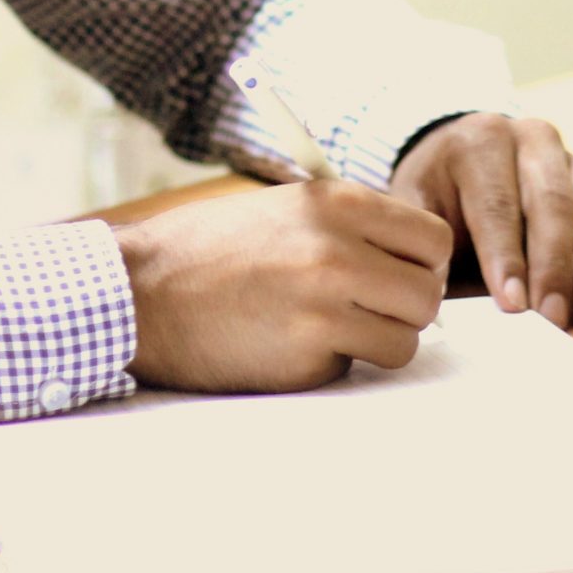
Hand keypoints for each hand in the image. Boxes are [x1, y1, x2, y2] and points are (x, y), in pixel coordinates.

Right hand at [113, 180, 451, 391]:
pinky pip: (352, 368)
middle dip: (407, 309)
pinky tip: (288, 344)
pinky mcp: (304, 359)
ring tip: (331, 328)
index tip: (399, 274)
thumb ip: (350, 226)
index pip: (432, 238)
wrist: (139, 293)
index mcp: (336, 204)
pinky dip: (330, 363)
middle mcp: (337, 252)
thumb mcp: (286, 208)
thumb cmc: (209, 249)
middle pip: (427, 295)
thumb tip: (416, 260)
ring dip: (377, 342)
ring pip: (404, 342)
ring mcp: (322, 309)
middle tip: (372, 310)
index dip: (422, 263)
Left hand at [388, 114, 572, 330]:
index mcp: (482, 141)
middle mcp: (534, 142)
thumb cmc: (438, 190)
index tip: (514, 304)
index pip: (498, 203)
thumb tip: (434, 293)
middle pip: (554, 204)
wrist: (460, 152)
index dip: (507, 256)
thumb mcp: (417, 202)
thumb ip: (426, 240)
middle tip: (554, 317)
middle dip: (555, 267)